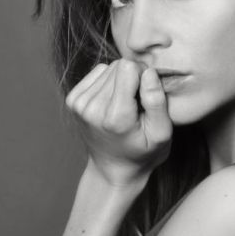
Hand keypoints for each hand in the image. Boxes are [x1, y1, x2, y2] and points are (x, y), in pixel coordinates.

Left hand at [65, 59, 172, 187]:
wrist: (114, 169)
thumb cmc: (143, 152)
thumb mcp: (161, 134)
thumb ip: (157, 102)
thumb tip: (148, 72)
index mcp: (115, 117)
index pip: (129, 68)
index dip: (144, 77)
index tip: (146, 99)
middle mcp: (92, 108)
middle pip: (118, 66)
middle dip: (132, 80)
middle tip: (136, 106)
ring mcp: (79, 104)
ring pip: (108, 68)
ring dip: (120, 82)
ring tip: (125, 107)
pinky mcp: (73, 100)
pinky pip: (97, 73)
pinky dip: (108, 84)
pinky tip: (113, 103)